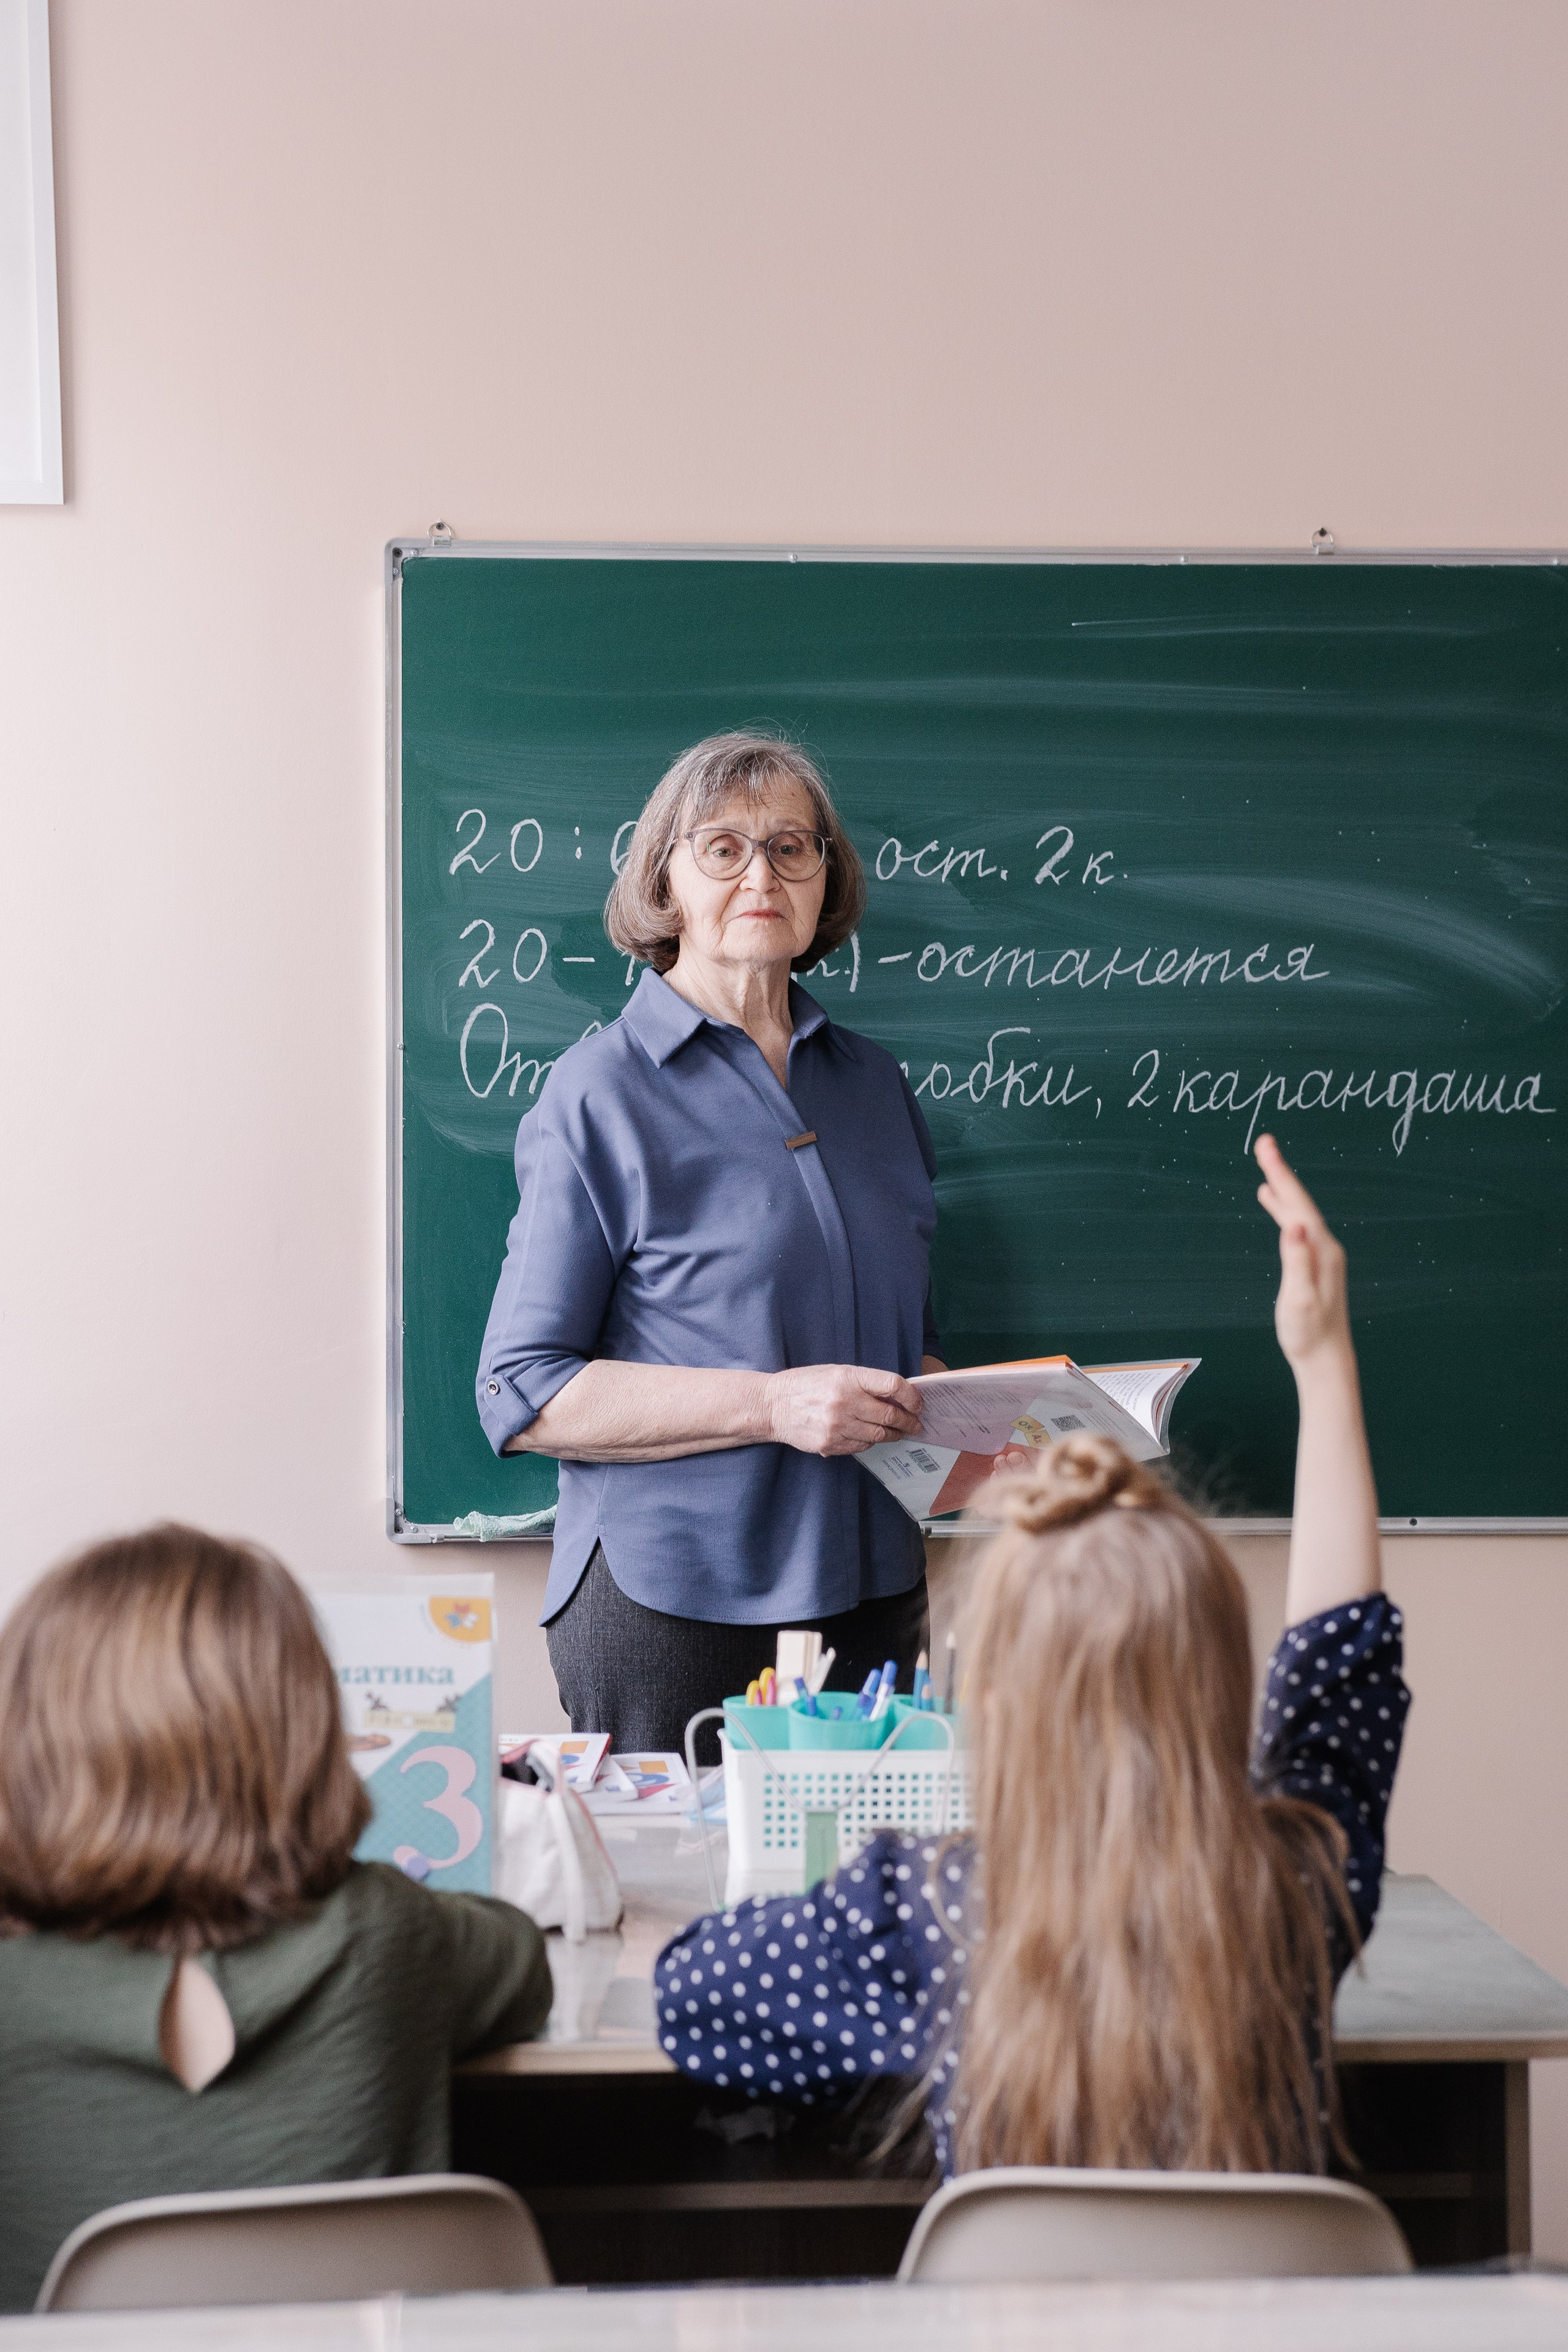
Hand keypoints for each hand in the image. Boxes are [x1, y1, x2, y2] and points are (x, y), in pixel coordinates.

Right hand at [764, 1364, 922, 1455]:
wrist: (772, 1406)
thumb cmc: (806, 1385)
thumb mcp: (836, 1372)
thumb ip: (865, 1383)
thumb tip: (897, 1397)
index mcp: (849, 1377)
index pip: (893, 1385)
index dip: (912, 1396)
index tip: (918, 1403)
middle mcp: (845, 1401)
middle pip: (890, 1415)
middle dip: (909, 1422)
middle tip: (916, 1424)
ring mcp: (837, 1425)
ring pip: (879, 1435)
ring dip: (894, 1435)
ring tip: (900, 1433)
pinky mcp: (831, 1444)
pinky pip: (862, 1446)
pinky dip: (871, 1442)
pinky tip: (871, 1436)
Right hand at [1254, 1134, 1351, 1372]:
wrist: (1326, 1360)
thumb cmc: (1309, 1334)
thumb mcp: (1300, 1299)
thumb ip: (1298, 1261)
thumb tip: (1296, 1226)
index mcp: (1321, 1250)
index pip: (1298, 1204)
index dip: (1281, 1174)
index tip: (1267, 1147)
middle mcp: (1326, 1247)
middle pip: (1300, 1201)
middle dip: (1281, 1171)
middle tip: (1265, 1143)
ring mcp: (1323, 1254)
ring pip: (1299, 1212)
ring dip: (1283, 1188)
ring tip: (1268, 1166)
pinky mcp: (1317, 1263)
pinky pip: (1298, 1226)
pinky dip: (1284, 1210)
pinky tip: (1274, 1204)